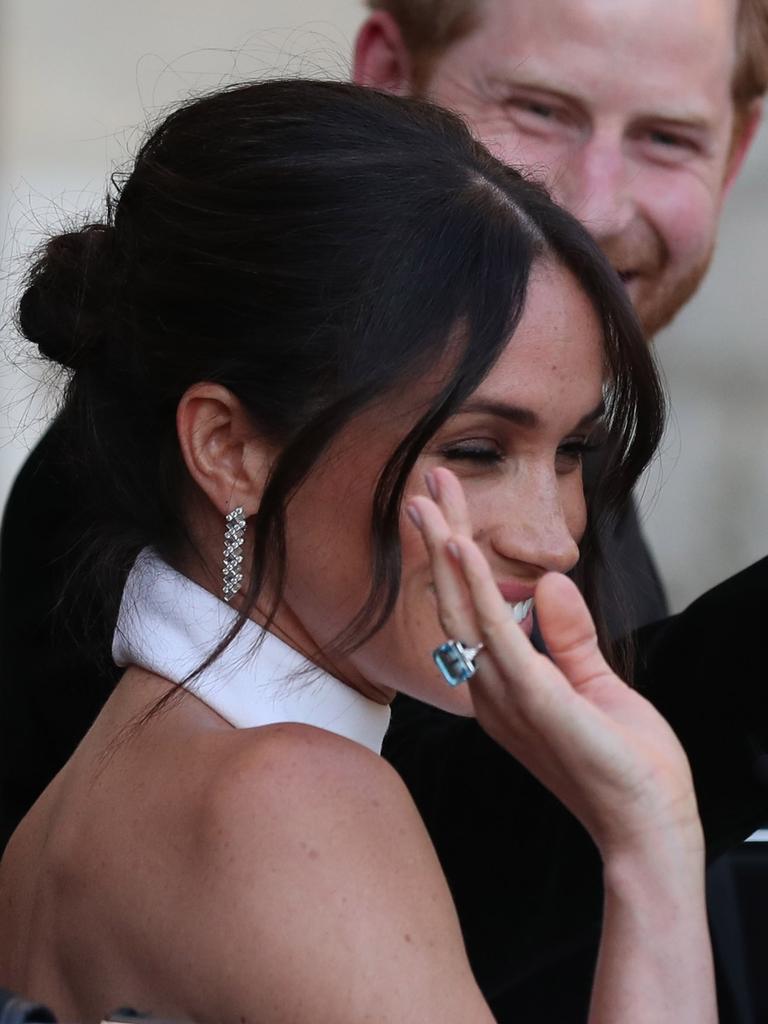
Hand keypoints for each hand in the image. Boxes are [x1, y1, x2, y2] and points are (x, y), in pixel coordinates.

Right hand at [408, 467, 701, 860]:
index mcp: (501, 685)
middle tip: (426, 482)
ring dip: (445, 547)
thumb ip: (567, 635)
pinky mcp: (530, 698)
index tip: (447, 507)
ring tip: (430, 497)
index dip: (456, 555)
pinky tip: (457, 547)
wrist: (646, 825)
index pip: (471, 608)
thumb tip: (547, 582)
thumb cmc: (623, 763)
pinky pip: (493, 632)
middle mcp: (488, 688)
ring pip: (463, 607)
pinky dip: (473, 584)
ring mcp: (503, 694)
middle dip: (440, 537)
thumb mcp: (595, 684)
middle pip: (455, 600)